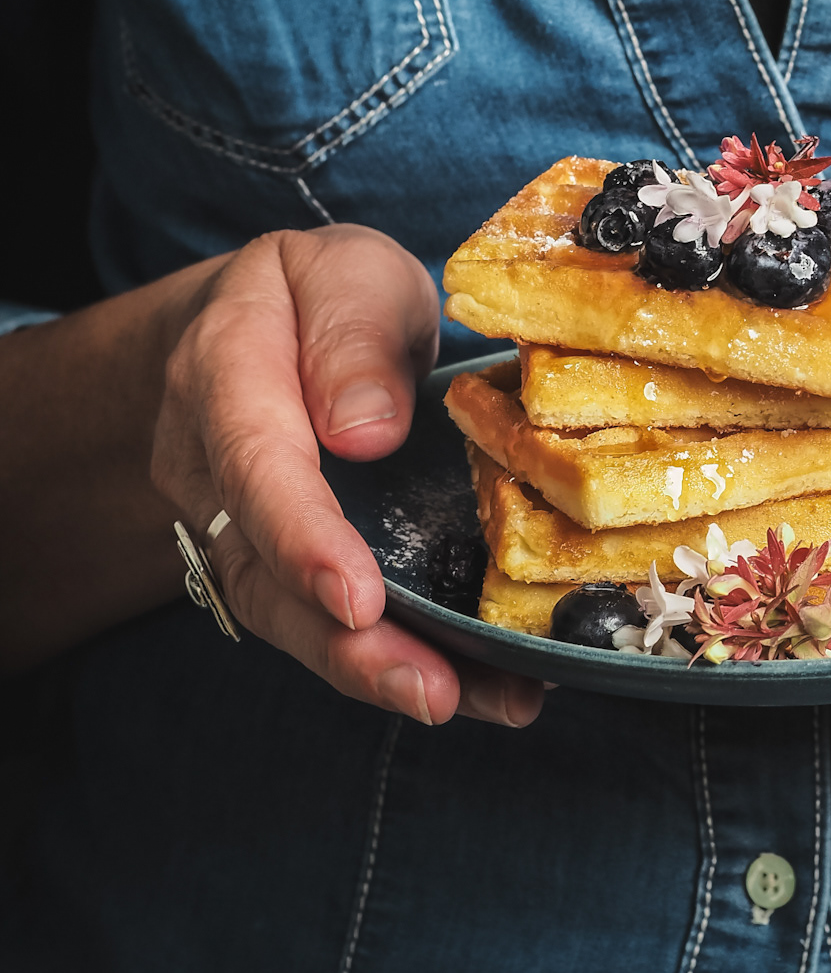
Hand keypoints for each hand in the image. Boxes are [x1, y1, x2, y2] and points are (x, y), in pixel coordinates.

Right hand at [151, 226, 543, 730]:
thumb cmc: (321, 290)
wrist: (273, 314)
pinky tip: (479, 685)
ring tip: (466, 700)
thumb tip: (364, 434)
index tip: (358, 599)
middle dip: (345, 644)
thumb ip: (354, 337)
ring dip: (375, 670)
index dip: (303, 538)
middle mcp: (208, 464)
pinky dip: (395, 656)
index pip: (253, 462)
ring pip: (289, 615)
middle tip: (431, 691)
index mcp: (224, 369)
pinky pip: (322, 618)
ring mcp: (233, 524)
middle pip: (261, 570)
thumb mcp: (349, 273)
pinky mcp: (276, 562)